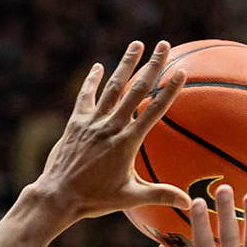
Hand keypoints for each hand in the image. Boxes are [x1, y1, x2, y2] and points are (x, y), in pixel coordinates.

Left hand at [32, 41, 190, 221]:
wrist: (59, 196)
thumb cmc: (95, 199)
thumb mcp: (130, 197)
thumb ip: (160, 195)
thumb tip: (187, 202)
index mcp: (127, 142)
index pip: (153, 111)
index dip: (169, 91)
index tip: (182, 72)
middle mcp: (110, 127)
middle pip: (136, 90)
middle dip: (152, 65)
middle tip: (164, 44)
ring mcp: (92, 122)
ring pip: (112, 87)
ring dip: (126, 64)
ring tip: (137, 44)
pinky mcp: (76, 123)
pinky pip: (85, 97)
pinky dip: (92, 81)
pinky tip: (98, 66)